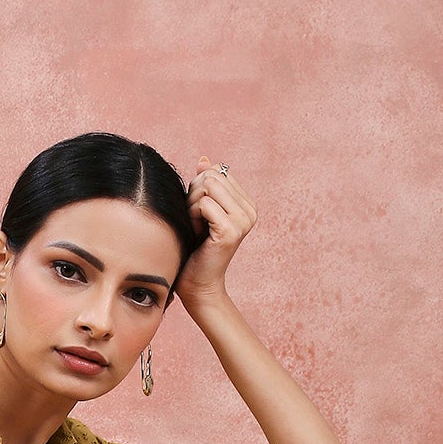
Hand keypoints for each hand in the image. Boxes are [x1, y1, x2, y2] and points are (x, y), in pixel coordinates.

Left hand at [176, 155, 256, 311]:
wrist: (198, 283)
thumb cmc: (195, 248)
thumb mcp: (199, 209)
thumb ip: (204, 185)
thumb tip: (205, 160)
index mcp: (247, 203)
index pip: (216, 173)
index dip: (199, 190)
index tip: (200, 216)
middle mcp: (250, 210)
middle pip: (211, 177)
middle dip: (194, 196)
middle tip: (196, 222)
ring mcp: (243, 220)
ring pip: (206, 187)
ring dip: (192, 207)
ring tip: (198, 228)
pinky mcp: (231, 230)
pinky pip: (203, 204)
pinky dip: (192, 217)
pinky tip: (198, 234)